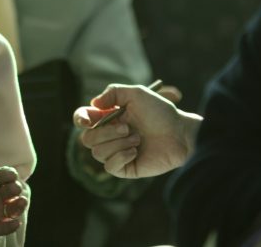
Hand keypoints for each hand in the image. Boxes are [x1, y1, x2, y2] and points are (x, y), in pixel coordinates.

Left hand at [0, 166, 26, 245]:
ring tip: (21, 202)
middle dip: (14, 187)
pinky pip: (4, 227)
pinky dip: (10, 226)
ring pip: (13, 207)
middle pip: (10, 189)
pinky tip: (14, 224)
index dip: (6, 173)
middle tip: (15, 188)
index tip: (11, 174)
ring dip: (19, 205)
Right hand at [73, 83, 200, 177]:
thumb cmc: (160, 112)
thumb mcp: (137, 93)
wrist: (180, 133)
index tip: (88, 119)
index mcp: (108, 117)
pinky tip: (135, 151)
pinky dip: (121, 156)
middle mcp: (110, 135)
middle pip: (87, 139)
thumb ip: (113, 92)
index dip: (80, 119)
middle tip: (128, 127)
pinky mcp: (125, 167)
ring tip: (137, 139)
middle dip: (105, 133)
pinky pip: (109, 166)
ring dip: (118, 143)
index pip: (83, 119)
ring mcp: (116, 152)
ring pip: (98, 152)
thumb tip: (94, 104)